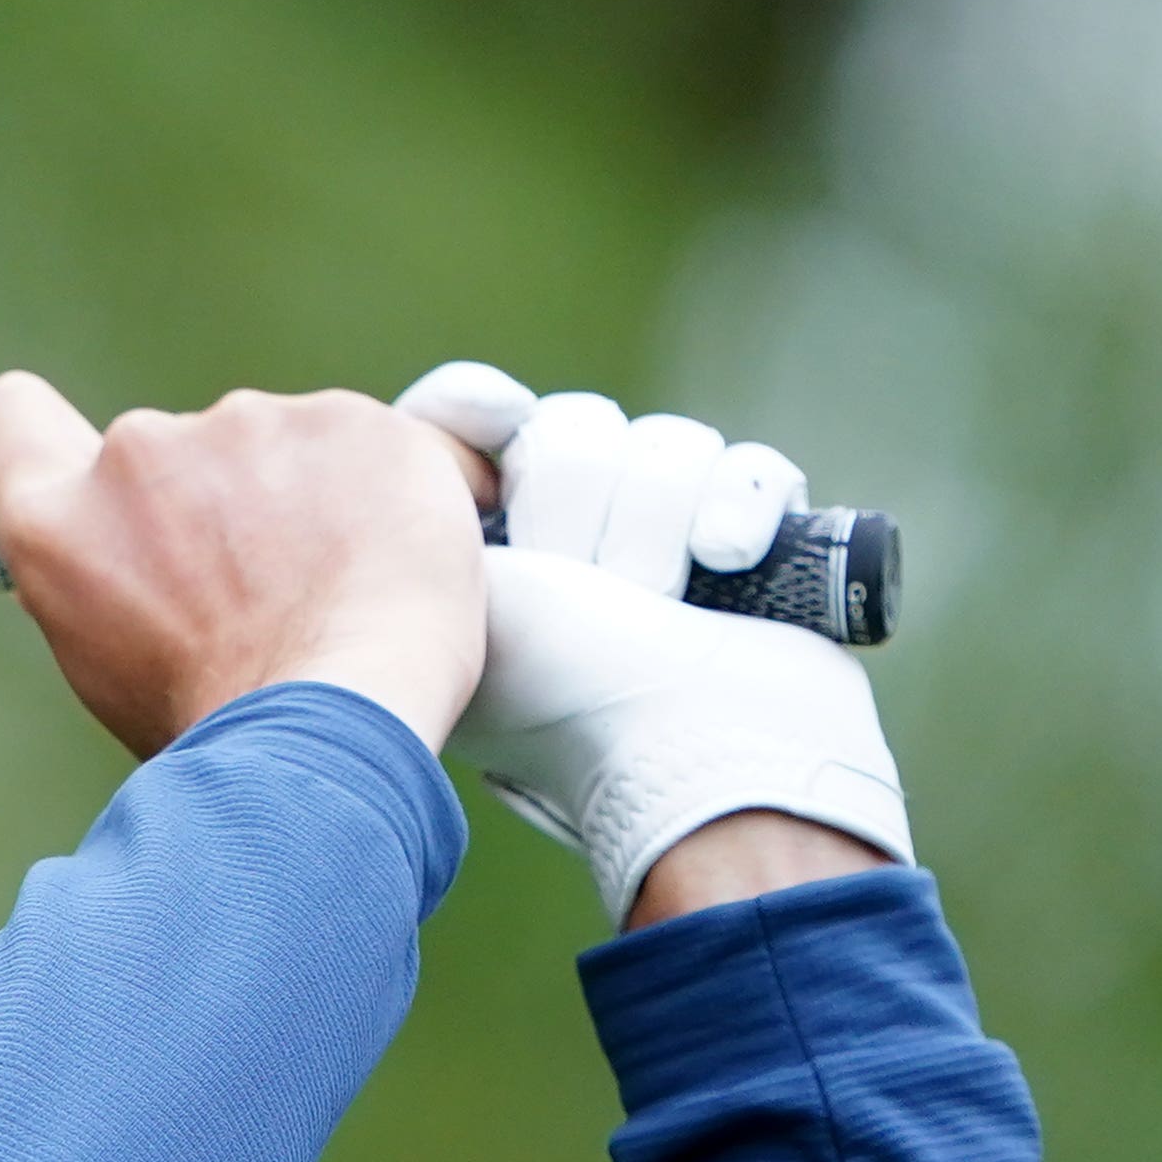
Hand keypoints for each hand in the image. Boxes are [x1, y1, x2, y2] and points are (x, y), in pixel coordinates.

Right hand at [0, 374, 487, 758]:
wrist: (337, 726)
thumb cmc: (222, 731)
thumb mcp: (111, 668)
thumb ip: (104, 582)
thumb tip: (130, 568)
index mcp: (58, 522)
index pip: (12, 420)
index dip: (41, 430)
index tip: (92, 473)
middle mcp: (136, 453)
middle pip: (168, 455)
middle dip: (212, 506)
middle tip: (263, 597)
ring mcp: (245, 424)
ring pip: (275, 449)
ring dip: (304, 500)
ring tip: (340, 595)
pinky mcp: (347, 418)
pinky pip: (369, 447)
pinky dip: (386, 494)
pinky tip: (399, 564)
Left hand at [393, 364, 914, 926]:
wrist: (698, 753)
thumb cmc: (562, 691)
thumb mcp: (454, 595)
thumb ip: (411, 516)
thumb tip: (422, 441)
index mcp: (469, 559)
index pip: (456, 420)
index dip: (473, 408)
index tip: (502, 422)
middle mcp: (557, 547)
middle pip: (572, 427)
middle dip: (584, 503)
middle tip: (587, 585)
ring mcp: (657, 550)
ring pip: (665, 442)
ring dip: (660, 518)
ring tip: (657, 600)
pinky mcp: (747, 551)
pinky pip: (750, 468)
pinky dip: (742, 505)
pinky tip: (727, 559)